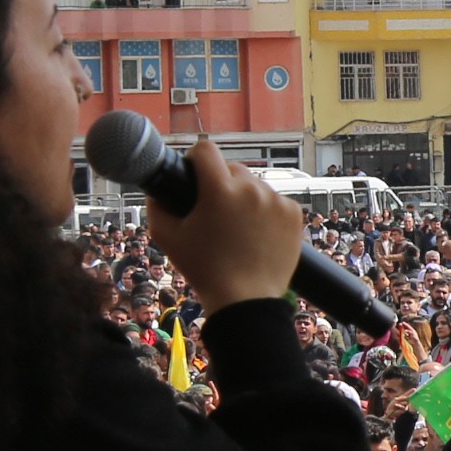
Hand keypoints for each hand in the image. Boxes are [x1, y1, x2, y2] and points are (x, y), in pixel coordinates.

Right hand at [147, 136, 307, 312]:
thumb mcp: (167, 237)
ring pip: (255, 186)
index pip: (206, 150)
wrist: (246, 300)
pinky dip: (265, 212)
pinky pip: (275, 201)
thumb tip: (158, 189)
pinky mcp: (294, 213)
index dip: (195, 159)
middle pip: (232, 169)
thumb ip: (156, 206)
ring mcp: (276, 200)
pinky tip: (256, 234)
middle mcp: (252, 189)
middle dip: (221, 184)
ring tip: (237, 228)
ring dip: (245, 198)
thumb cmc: (204, 269)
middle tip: (215, 212)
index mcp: (220, 190)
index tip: (194, 174)